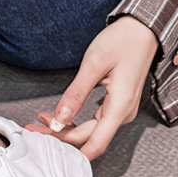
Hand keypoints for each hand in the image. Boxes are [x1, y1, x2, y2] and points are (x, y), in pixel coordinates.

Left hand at [26, 16, 158, 159]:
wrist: (142, 29)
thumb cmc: (122, 41)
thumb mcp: (93, 65)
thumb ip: (75, 94)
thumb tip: (59, 120)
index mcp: (120, 106)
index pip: (95, 143)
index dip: (68, 147)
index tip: (44, 143)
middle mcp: (123, 112)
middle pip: (89, 137)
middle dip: (59, 135)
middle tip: (35, 127)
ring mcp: (120, 109)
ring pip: (90, 131)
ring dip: (65, 129)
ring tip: (42, 119)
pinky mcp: (116, 104)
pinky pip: (94, 121)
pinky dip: (74, 121)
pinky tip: (58, 116)